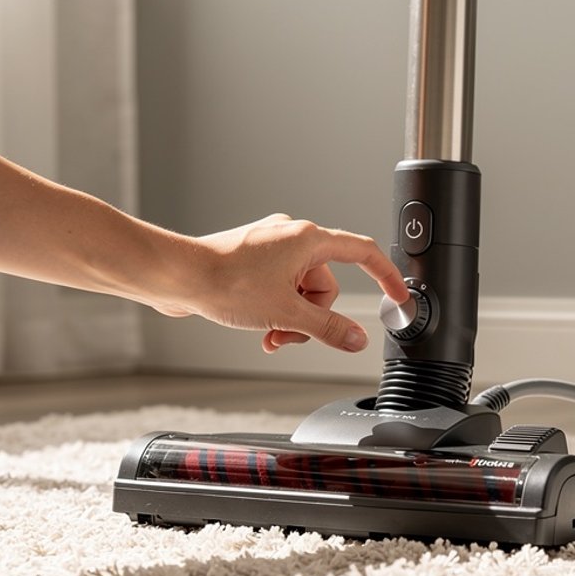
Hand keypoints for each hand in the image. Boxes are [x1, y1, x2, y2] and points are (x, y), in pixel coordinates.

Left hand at [160, 214, 407, 353]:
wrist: (176, 276)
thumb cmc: (223, 282)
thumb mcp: (285, 314)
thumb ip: (327, 329)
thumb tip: (356, 339)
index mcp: (308, 239)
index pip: (363, 252)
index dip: (386, 275)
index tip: (398, 295)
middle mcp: (292, 236)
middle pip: (325, 285)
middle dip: (311, 316)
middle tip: (288, 332)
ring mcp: (270, 246)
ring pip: (300, 291)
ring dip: (290, 317)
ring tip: (269, 332)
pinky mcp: (252, 258)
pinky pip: (279, 287)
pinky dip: (275, 309)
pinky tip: (259, 325)